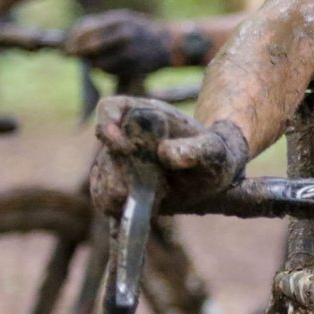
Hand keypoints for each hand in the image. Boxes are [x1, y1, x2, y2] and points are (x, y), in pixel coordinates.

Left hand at [64, 11, 172, 78]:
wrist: (168, 43)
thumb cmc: (140, 30)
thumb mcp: (123, 20)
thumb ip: (101, 26)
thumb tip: (73, 37)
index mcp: (120, 20)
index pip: (88, 31)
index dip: (74, 40)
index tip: (66, 46)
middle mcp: (125, 36)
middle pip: (91, 48)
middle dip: (79, 53)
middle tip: (71, 55)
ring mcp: (130, 53)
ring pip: (100, 63)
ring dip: (92, 63)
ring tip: (93, 60)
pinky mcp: (134, 67)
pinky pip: (111, 71)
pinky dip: (105, 69)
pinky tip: (107, 64)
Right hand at [89, 96, 247, 216]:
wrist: (214, 174)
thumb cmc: (214, 153)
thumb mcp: (213, 150)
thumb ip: (194, 149)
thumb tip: (164, 153)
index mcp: (144, 114)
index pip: (110, 108)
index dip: (108, 124)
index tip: (123, 147)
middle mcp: (125, 135)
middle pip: (103, 151)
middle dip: (120, 173)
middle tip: (151, 188)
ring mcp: (118, 160)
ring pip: (99, 176)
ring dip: (120, 192)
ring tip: (156, 196)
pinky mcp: (119, 185)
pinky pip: (102, 196)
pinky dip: (118, 205)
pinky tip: (147, 205)